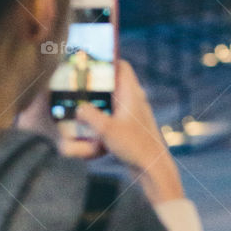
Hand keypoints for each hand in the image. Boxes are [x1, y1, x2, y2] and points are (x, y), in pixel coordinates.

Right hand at [68, 59, 183, 204]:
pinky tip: (90, 128)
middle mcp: (134, 101)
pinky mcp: (130, 129)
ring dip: (97, 104)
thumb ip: (89, 115)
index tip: (89, 63)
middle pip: (113, 84)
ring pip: (112, 101)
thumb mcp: (106, 130)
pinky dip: (102, 119)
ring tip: (80, 107)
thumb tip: (78, 108)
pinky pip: (113, 117)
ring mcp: (133, 115)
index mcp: (132, 94)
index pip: (122, 67)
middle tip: (77, 87)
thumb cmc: (134, 146)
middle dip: (95, 85)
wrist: (152, 170)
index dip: (107, 61)